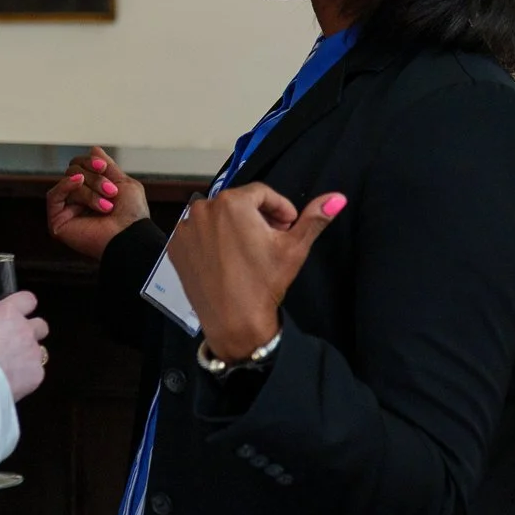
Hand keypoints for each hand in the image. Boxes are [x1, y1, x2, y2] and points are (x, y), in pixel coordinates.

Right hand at [0, 289, 49, 401]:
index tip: (17, 313)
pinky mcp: (36, 375)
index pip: (28, 299)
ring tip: (10, 366)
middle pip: (40, 325)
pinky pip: (36, 373)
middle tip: (13, 343)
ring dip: (28, 356)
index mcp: (6, 313)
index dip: (24, 306)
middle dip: (30, 333)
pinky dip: (27, 377)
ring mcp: (33, 353)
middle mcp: (24, 330)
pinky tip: (10, 382)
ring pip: (40, 350)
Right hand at [46, 149, 150, 261]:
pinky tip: (78, 183)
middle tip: (112, 192)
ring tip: (106, 206)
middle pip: (74, 171)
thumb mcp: (123, 182)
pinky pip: (54, 195)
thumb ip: (107, 166)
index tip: (104, 167)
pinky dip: (66, 185)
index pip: (81, 165)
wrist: (130, 236)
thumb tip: (94, 149)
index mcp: (93, 191)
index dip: (91, 162)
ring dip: (90, 190)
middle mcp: (78, 200)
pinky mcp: (58, 222)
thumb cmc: (132, 215)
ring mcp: (67, 211)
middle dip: (95, 178)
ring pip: (69, 182)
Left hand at [173, 182, 345, 360]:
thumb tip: (338, 198)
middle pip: (238, 203)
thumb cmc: (264, 283)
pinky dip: (212, 240)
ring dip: (233, 227)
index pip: (262, 193)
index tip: (288, 228)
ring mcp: (185, 229)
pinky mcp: (175, 247)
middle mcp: (203, 209)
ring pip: (217, 217)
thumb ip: (314, 218)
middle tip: (269, 242)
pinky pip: (198, 233)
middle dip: (257, 218)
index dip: (280, 209)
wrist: (234, 321)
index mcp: (232, 202)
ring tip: (247, 253)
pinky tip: (226, 260)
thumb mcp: (294, 248)